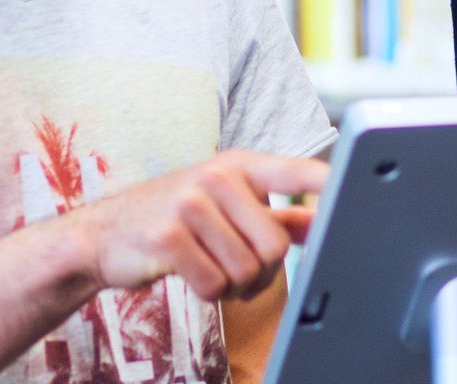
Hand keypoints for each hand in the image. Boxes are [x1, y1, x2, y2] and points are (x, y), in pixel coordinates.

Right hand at [71, 150, 326, 301]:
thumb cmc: (173, 221)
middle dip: (262, 271)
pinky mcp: (169, 236)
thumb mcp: (224, 206)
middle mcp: (217, 176)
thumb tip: (326, 221)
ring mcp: (191, 203)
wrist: (101, 236)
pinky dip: (207, 291)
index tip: (355, 192)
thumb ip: (276, 215)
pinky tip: (188, 274)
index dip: (326, 184)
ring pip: (247, 269)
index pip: (295, 171)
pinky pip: (215, 283)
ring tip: (208, 267)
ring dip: (232, 285)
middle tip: (236, 268)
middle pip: (276, 245)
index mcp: (239, 166)